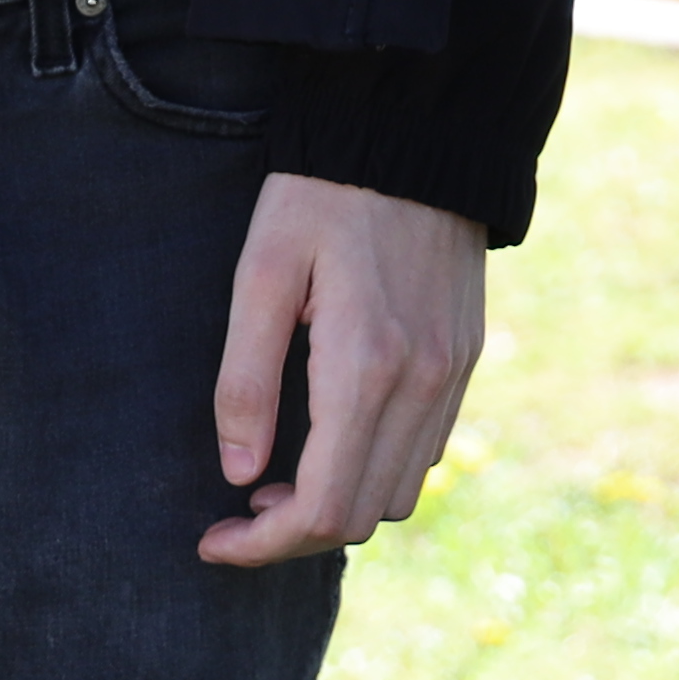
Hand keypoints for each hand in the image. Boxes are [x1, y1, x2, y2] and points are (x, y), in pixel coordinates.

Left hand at [201, 173, 487, 564]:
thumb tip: (238, 474)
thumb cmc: (322, 196)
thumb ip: (245, 380)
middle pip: (361, 517)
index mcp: (364, 367)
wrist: (416, 132)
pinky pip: (427, 450)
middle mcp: (420, 383)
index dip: (261, 546)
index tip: (213, 539)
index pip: (320, 509)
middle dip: (294, 534)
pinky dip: (379, 468)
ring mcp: (451, 372)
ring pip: (400, 493)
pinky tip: (339, 434)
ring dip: (340, 504)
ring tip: (286, 473)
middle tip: (242, 506)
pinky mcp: (465, 357)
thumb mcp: (260, 274)